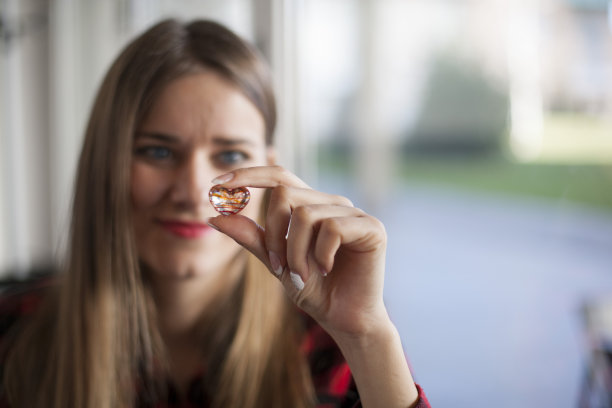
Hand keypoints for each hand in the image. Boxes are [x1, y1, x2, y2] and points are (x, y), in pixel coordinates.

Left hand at [207, 166, 390, 338]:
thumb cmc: (314, 289)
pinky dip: (320, 255)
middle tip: (277, 266)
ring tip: (304, 275)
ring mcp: (353, 212)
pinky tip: (327, 270)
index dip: (248, 175)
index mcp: (310, 205)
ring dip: (294, 252)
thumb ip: (251, 238)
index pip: (278, 176)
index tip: (216, 185)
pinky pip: (331, 227)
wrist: (344, 319)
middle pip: (285, 194)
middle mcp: (331, 202)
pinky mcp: (371, 227)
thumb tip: (215, 217)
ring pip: (304, 214)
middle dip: (272, 234)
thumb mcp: (275, 262)